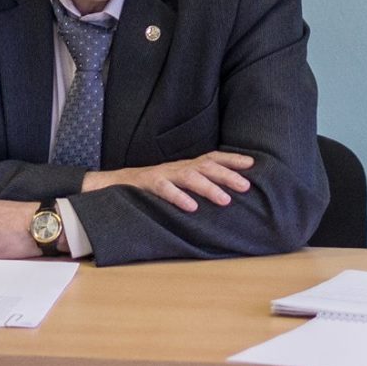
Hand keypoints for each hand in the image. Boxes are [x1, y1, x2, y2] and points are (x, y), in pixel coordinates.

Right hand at [83, 151, 254, 211]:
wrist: (113, 184)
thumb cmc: (149, 187)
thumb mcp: (175, 182)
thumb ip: (193, 184)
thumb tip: (224, 195)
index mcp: (184, 166)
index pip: (212, 158)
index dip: (232, 160)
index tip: (253, 164)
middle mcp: (176, 167)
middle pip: (206, 166)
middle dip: (228, 174)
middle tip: (247, 186)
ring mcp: (162, 174)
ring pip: (189, 177)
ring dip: (209, 187)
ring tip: (226, 200)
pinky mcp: (148, 184)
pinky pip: (164, 189)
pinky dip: (179, 197)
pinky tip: (192, 207)